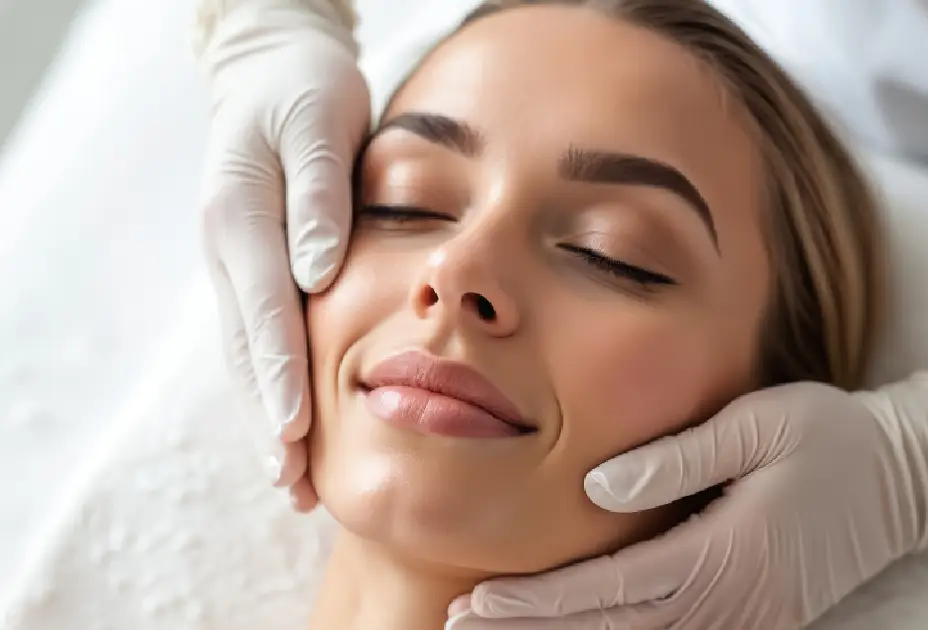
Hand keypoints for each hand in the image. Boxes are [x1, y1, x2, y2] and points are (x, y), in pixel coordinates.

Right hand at [197, 0, 368, 509]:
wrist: (271, 69)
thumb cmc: (305, 91)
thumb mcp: (320, 123)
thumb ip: (319, 198)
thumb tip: (320, 274)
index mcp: (241, 216)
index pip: (264, 309)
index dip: (280, 372)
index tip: (297, 428)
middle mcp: (229, 249)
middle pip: (247, 348)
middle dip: (269, 418)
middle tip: (291, 484)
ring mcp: (234, 262)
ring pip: (246, 352)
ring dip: (266, 417)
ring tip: (289, 481)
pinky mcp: (251, 267)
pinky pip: (258, 336)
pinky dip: (272, 386)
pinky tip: (290, 428)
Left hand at [447, 372, 927, 628]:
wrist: (906, 474)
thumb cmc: (829, 435)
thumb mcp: (757, 426)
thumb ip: (677, 459)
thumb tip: (597, 486)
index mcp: (726, 553)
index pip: (613, 589)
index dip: (540, 604)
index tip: (479, 604)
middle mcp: (736, 601)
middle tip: (463, 628)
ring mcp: (753, 620)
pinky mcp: (764, 620)